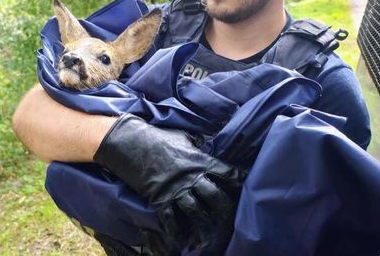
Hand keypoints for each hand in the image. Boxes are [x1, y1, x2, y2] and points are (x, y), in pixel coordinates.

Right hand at [93, 114, 245, 254]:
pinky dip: (176, 232)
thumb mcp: (183, 137)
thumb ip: (196, 146)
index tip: (248, 187)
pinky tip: (181, 241)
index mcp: (200, 160)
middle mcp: (192, 177)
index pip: (227, 173)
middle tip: (229, 221)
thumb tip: (205, 146)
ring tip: (209, 240)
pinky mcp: (160, 198)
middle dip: (225, 210)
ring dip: (204, 227)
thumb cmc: (158, 137)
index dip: (240, 181)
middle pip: (216, 197)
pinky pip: (172, 219)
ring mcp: (176, 189)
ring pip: (197, 212)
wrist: (131, 142)